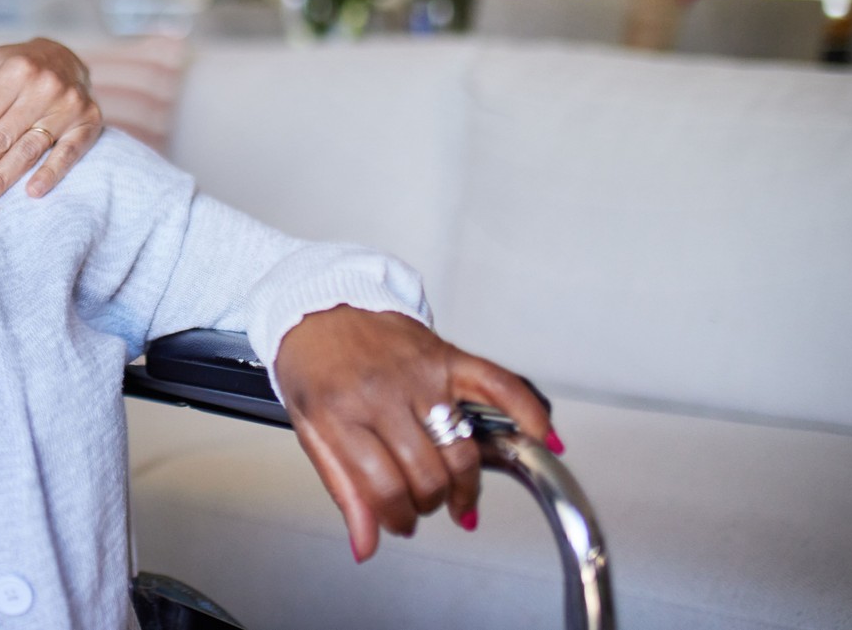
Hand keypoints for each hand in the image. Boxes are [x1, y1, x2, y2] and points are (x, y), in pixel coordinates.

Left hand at [0, 38, 103, 207]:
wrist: (68, 56)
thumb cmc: (20, 65)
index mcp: (15, 71)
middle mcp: (43, 86)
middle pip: (1, 137)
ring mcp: (69, 105)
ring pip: (29, 148)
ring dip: (3, 178)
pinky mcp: (89, 121)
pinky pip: (69, 152)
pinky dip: (51, 173)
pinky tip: (32, 192)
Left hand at [270, 307, 554, 561]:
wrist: (317, 305)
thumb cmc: (312, 367)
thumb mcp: (310, 429)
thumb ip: (343, 489)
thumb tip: (364, 547)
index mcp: (342, 413)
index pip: (384, 488)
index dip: (396, 518)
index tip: (397, 523)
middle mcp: (384, 393)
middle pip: (428, 475)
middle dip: (428, 504)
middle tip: (419, 505)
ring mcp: (420, 373)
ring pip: (461, 449)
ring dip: (465, 486)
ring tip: (455, 496)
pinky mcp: (447, 355)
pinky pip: (498, 385)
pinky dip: (528, 414)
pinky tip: (542, 440)